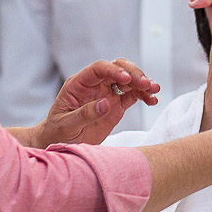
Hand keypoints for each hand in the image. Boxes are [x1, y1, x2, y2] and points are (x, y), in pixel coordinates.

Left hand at [32, 58, 159, 146]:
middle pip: (117, 68)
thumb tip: (106, 103)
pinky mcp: (116, 105)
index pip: (98, 68)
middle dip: (133, 73)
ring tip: (155, 90)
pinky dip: (143, 96)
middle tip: (146, 84)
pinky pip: (132, 96)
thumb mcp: (66, 125)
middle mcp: (95, 85)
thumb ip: (84, 114)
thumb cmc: (57, 132)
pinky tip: (152, 100)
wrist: (58, 143)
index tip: (126, 78)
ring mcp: (107, 93)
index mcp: (79, 84)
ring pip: (128, 80)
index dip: (113, 70)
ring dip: (142, 83)